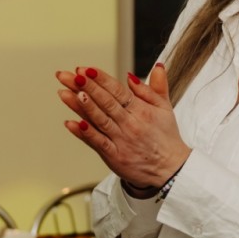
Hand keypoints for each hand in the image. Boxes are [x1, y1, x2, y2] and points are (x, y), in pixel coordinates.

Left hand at [56, 63, 190, 188]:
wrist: (171, 168)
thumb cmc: (166, 137)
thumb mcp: (165, 108)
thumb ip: (155, 88)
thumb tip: (149, 69)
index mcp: (141, 110)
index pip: (118, 91)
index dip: (101, 79)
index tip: (86, 69)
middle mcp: (130, 123)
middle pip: (105, 102)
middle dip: (86, 87)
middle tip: (69, 75)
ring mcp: (121, 140)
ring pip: (99, 120)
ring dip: (82, 106)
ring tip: (67, 93)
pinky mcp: (115, 156)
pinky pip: (98, 143)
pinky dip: (85, 133)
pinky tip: (72, 123)